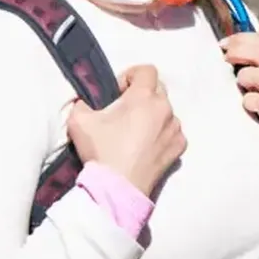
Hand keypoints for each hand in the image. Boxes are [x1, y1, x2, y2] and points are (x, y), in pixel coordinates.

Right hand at [66, 64, 184, 195]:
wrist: (117, 188)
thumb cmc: (101, 151)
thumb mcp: (79, 121)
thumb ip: (81, 103)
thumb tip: (85, 102)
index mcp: (144, 97)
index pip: (147, 70)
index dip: (131, 76)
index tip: (118, 92)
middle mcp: (165, 108)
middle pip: (158, 89)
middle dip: (142, 95)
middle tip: (124, 112)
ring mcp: (175, 129)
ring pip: (166, 112)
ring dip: (153, 115)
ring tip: (135, 132)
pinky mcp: (179, 147)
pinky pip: (173, 132)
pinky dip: (162, 134)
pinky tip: (147, 145)